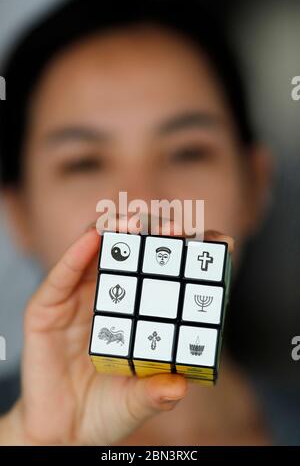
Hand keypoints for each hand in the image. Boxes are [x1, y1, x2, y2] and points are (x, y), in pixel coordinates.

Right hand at [3, 228, 187, 445]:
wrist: (60, 431)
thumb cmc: (104, 410)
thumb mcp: (136, 402)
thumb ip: (155, 394)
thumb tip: (180, 386)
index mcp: (139, 311)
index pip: (168, 272)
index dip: (191, 252)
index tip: (219, 241)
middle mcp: (112, 296)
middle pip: (136, 252)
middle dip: (156, 234)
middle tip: (177, 229)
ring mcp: (79, 298)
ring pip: (98, 251)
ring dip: (117, 231)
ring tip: (135, 224)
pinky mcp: (47, 307)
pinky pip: (62, 274)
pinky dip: (76, 253)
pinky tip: (93, 238)